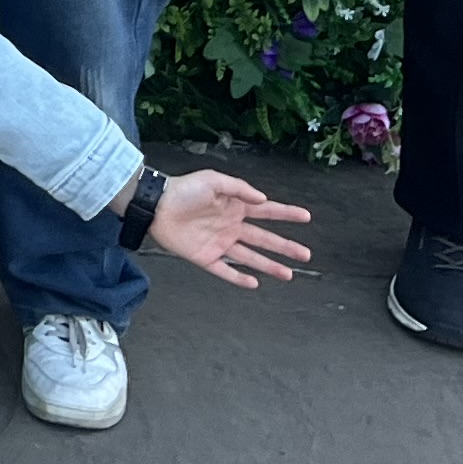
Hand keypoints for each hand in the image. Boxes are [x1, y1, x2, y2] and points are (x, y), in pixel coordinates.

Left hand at [138, 170, 313, 289]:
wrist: (156, 206)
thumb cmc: (182, 189)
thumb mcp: (213, 180)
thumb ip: (239, 188)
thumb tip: (263, 198)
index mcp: (234, 206)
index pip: (267, 211)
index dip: (286, 214)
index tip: (306, 217)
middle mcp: (231, 226)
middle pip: (264, 239)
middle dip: (285, 247)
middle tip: (306, 255)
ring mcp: (219, 243)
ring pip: (250, 258)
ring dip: (269, 266)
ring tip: (289, 275)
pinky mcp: (206, 257)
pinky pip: (226, 271)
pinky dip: (239, 278)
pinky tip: (254, 283)